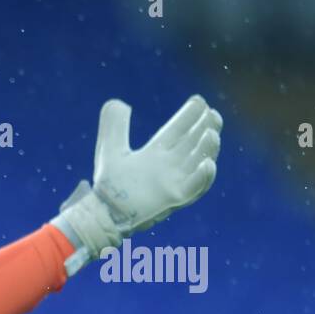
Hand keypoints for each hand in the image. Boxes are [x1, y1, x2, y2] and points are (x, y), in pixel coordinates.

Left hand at [91, 94, 221, 235]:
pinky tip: (207, 163)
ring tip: (211, 133)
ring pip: (199, 163)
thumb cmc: (108, 186)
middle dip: (205, 128)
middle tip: (212, 113)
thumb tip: (117, 102)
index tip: (199, 100)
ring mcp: (173, 183)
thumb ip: (114, 126)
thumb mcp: (110, 150)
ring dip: (208, 148)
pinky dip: (203, 177)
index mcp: (156, 154)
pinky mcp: (173, 199)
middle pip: (193, 144)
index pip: (178, 131)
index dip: (189, 116)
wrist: (102, 213)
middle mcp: (168, 167)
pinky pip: (194, 189)